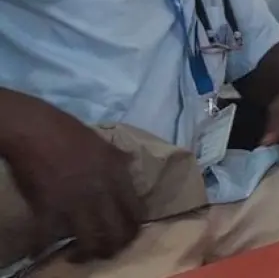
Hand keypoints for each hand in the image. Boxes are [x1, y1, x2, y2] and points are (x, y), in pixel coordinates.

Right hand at [5, 97, 142, 261]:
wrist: (36, 128)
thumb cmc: (69, 132)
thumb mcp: (104, 143)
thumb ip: (118, 158)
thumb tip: (129, 162)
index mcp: (118, 176)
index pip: (138, 213)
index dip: (133, 229)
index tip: (124, 233)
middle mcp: (102, 193)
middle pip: (119, 233)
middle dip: (114, 247)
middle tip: (104, 250)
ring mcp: (76, 202)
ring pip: (91, 242)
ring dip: (85, 254)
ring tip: (78, 255)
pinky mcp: (48, 208)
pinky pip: (48, 238)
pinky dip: (43, 247)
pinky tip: (41, 249)